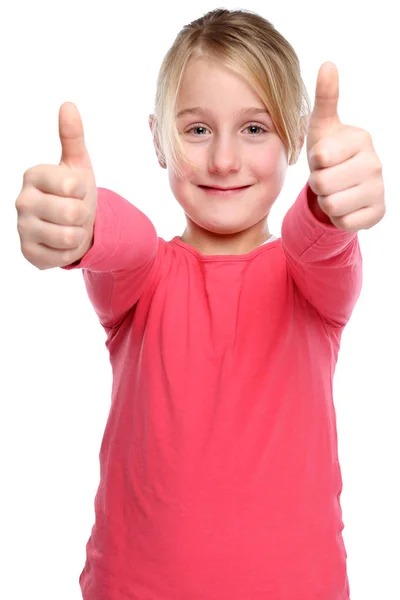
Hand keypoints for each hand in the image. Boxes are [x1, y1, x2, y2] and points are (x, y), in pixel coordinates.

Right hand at [16, 102, 96, 268]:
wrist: (73, 226)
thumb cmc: (75, 193)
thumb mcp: (78, 165)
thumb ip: (73, 136)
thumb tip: (68, 105)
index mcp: (33, 175)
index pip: (73, 187)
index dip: (84, 192)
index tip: (76, 192)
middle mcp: (21, 201)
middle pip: (72, 214)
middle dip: (82, 216)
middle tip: (74, 212)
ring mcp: (22, 228)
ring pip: (68, 237)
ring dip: (77, 234)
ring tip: (69, 227)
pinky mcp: (28, 252)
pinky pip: (62, 256)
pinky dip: (69, 252)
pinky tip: (61, 243)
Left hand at [306, 62, 385, 231]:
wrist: (342, 185)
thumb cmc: (329, 154)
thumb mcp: (321, 127)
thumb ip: (325, 98)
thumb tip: (328, 64)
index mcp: (361, 139)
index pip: (321, 159)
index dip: (315, 163)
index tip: (324, 159)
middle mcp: (376, 163)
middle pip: (323, 184)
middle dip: (318, 184)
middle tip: (327, 177)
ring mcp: (379, 189)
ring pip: (332, 206)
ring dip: (326, 202)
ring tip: (335, 191)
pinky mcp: (378, 213)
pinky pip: (345, 223)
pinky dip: (338, 218)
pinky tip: (346, 205)